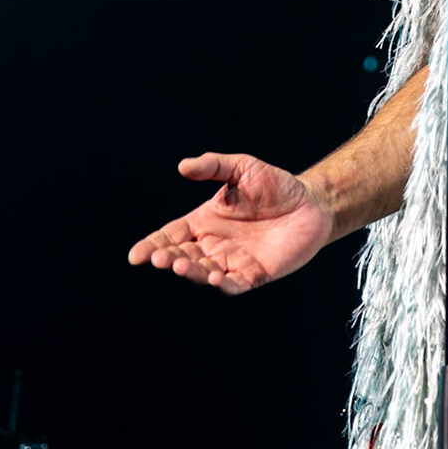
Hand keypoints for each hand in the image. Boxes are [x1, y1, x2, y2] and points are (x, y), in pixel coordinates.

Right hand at [127, 153, 334, 295]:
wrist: (312, 202)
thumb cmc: (276, 185)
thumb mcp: (242, 168)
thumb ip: (214, 167)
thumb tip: (183, 165)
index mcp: (205, 221)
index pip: (172, 235)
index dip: (153, 245)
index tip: (136, 255)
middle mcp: (215, 244)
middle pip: (183, 255)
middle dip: (168, 258)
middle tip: (158, 258)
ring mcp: (233, 261)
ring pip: (204, 272)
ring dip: (191, 271)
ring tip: (179, 264)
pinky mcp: (255, 274)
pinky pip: (234, 283)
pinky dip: (222, 283)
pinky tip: (214, 277)